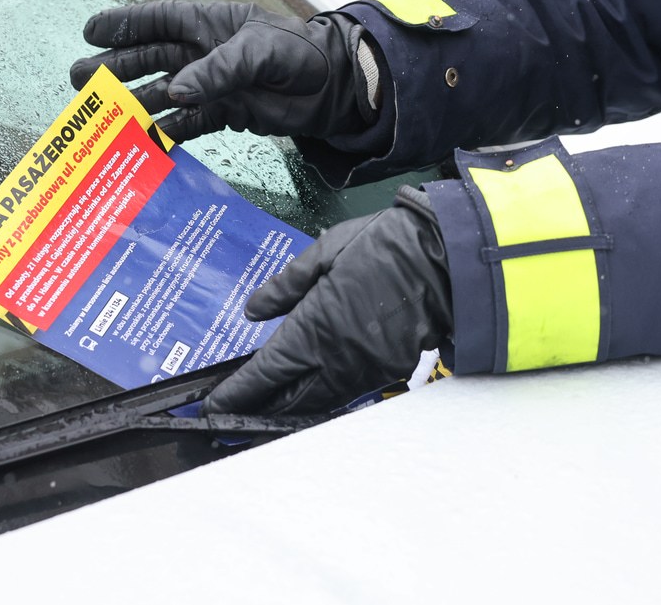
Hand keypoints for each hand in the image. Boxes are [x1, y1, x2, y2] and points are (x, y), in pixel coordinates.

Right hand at [70, 1, 376, 142]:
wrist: (333, 87)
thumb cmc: (297, 52)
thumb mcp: (258, 51)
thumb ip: (217, 70)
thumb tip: (175, 92)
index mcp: (208, 24)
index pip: (157, 19)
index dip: (124, 24)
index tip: (90, 32)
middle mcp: (203, 53)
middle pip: (149, 58)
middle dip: (115, 68)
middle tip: (80, 81)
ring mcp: (211, 84)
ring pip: (162, 92)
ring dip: (133, 103)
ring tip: (101, 115)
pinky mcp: (224, 113)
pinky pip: (186, 123)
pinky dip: (166, 132)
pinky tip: (143, 142)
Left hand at [205, 187, 450, 416]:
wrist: (444, 261)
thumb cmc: (384, 246)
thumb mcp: (324, 253)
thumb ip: (285, 286)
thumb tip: (253, 310)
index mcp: (314, 327)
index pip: (266, 373)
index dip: (238, 392)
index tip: (215, 404)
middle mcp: (334, 359)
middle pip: (287, 400)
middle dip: (256, 409)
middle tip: (232, 414)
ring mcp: (361, 371)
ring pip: (316, 404)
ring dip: (287, 410)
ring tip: (263, 409)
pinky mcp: (384, 372)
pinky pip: (342, 397)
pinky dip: (318, 402)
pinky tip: (308, 396)